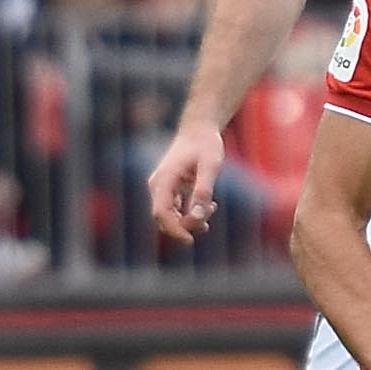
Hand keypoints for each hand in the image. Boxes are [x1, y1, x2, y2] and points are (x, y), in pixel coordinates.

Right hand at [148, 122, 226, 243]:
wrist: (199, 129)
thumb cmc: (206, 145)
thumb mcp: (210, 166)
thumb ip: (203, 190)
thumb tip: (198, 216)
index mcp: (164, 179)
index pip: (160, 212)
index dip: (174, 229)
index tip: (190, 240)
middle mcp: (158, 185)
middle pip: (164, 218)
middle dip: (185, 226)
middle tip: (207, 224)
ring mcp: (162, 188)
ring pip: (171, 216)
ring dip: (190, 220)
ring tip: (212, 207)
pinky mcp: (169, 189)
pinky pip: (176, 210)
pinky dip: (191, 213)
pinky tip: (210, 206)